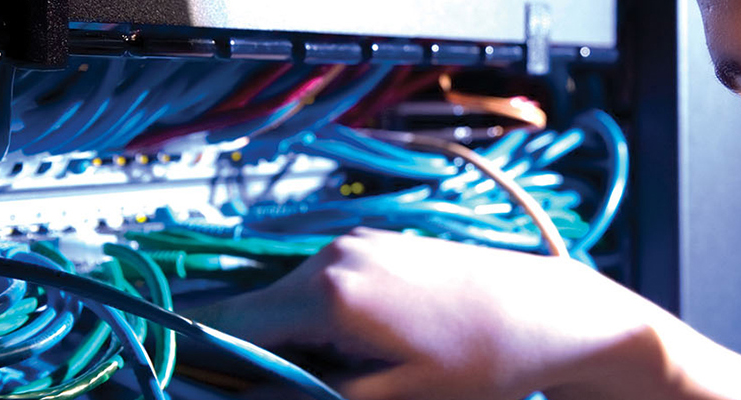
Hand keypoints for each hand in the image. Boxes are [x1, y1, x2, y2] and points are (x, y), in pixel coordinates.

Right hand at [187, 228, 656, 399]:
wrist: (552, 316)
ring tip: (351, 378)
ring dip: (294, 345)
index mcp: (327, 294)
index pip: (223, 324)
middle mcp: (331, 257)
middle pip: (253, 314)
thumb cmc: (482, 364)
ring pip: (288, 303)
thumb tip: (239, 396)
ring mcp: (355, 246)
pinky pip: (322, 289)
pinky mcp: (376, 247)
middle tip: (299, 393)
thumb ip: (302, 399)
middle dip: (256, 361)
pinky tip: (367, 352)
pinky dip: (323, 324)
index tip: (189, 387)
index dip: (199, 362)